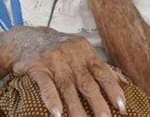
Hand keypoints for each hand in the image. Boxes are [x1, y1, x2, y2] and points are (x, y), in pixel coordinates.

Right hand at [10, 26, 126, 116]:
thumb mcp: (80, 51)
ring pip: (68, 88)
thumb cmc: (59, 49)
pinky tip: (57, 114)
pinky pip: (46, 85)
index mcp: (85, 51)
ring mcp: (54, 61)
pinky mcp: (38, 67)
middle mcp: (71, 55)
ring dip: (76, 110)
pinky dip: (52, 100)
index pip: (102, 72)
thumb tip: (122, 81)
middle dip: (98, 103)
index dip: (112, 90)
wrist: (26, 39)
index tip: (122, 107)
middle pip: (87, 82)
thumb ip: (98, 66)